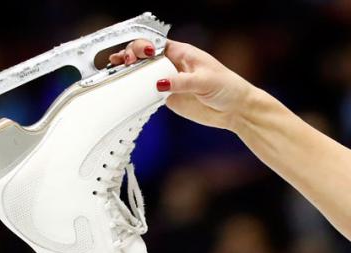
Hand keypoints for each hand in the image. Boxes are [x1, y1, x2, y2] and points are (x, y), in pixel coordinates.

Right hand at [110, 37, 254, 129]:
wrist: (236, 110)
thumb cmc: (227, 87)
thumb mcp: (204, 81)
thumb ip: (181, 82)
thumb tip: (159, 83)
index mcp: (181, 53)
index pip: (155, 44)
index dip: (142, 46)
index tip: (137, 54)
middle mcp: (171, 65)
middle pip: (144, 57)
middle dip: (130, 56)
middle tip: (124, 63)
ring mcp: (169, 81)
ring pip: (143, 74)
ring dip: (128, 73)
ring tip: (115, 71)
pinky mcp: (168, 98)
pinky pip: (148, 93)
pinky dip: (135, 91)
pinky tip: (125, 90)